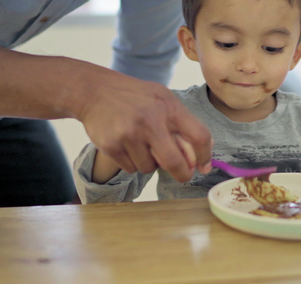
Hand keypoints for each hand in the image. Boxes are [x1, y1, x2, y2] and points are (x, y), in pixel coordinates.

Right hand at [78, 70, 211, 181]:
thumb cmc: (136, 97)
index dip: (206, 156)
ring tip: (140, 144)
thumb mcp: (163, 99)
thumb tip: (199, 158)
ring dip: (149, 163)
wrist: (95, 91)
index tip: (204, 167)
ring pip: (149, 168)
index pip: (199, 135)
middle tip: (182, 175)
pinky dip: (131, 162)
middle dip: (182, 174)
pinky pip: (131, 169)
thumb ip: (182, 124)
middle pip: (174, 163)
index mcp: (168, 107)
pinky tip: (125, 144)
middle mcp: (150, 120)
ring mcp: (129, 134)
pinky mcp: (112, 145)